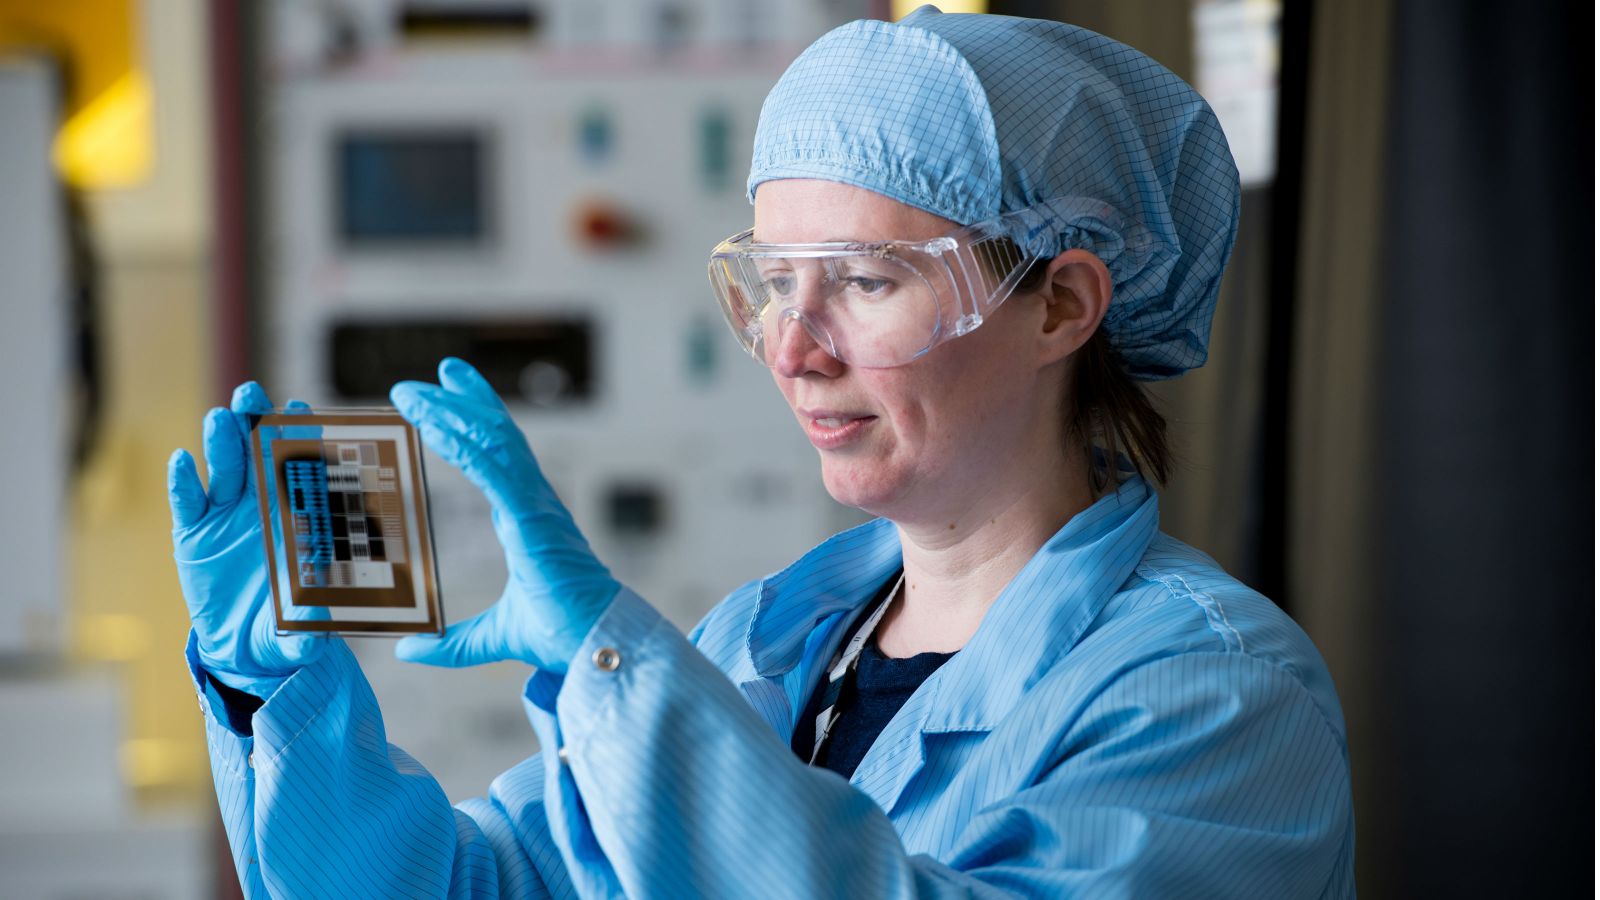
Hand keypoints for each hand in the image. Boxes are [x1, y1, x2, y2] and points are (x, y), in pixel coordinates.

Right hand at [168, 384, 324, 695]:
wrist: (248, 645)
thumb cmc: (288, 626)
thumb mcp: (302, 630)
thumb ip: (310, 623)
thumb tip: (319, 617)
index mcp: (300, 515)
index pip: (303, 469)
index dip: (302, 439)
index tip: (304, 411)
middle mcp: (265, 505)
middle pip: (260, 454)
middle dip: (256, 421)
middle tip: (254, 393)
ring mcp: (228, 515)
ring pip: (225, 468)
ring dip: (223, 441)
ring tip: (221, 417)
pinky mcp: (194, 532)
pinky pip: (189, 502)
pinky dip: (184, 482)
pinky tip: (182, 461)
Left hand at [390, 358, 619, 674]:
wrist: (598, 647)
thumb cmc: (564, 634)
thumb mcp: (494, 636)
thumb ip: (452, 642)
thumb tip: (409, 648)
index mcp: (526, 520)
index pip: (498, 456)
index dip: (474, 421)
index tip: (447, 396)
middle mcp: (533, 503)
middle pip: (497, 435)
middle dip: (464, 402)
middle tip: (431, 376)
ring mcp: (536, 507)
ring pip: (494, 443)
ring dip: (453, 414)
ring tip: (414, 394)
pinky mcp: (533, 519)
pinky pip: (496, 470)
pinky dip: (466, 444)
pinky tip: (436, 426)